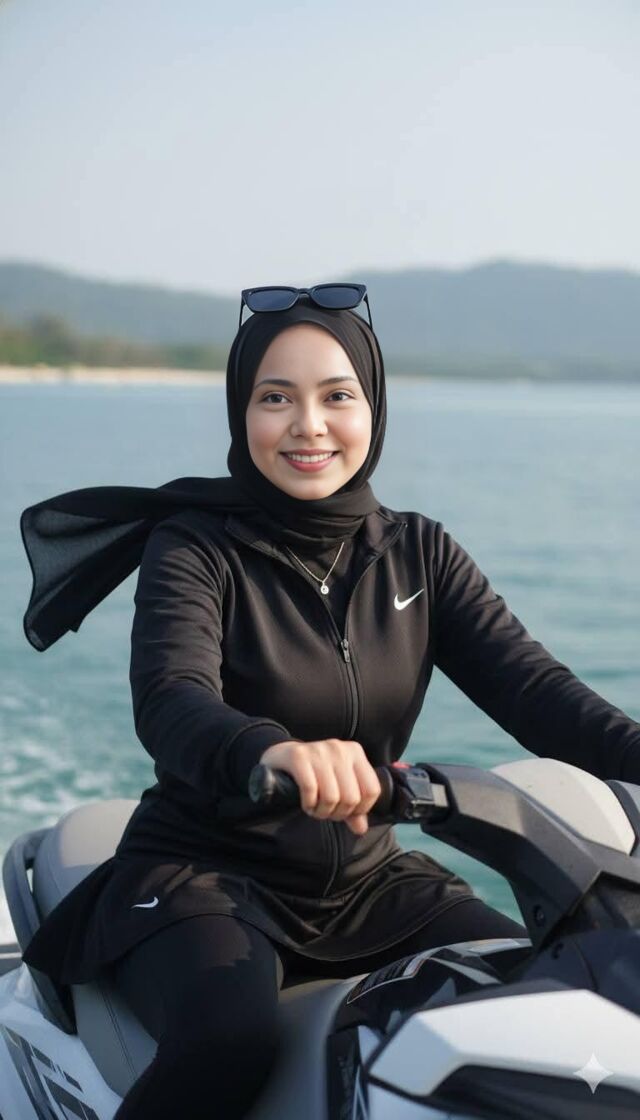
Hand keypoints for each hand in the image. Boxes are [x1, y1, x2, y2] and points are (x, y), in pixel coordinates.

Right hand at [259, 738, 380, 835]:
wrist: (282, 756)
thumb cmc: (315, 773)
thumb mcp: (338, 785)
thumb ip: (353, 807)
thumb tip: (361, 828)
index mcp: (355, 752)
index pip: (372, 790)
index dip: (361, 809)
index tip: (347, 811)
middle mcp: (339, 749)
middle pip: (352, 797)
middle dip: (338, 813)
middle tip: (327, 812)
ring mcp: (319, 751)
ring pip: (331, 797)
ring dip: (322, 812)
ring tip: (316, 809)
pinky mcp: (298, 757)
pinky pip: (310, 790)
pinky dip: (309, 804)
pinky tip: (306, 803)